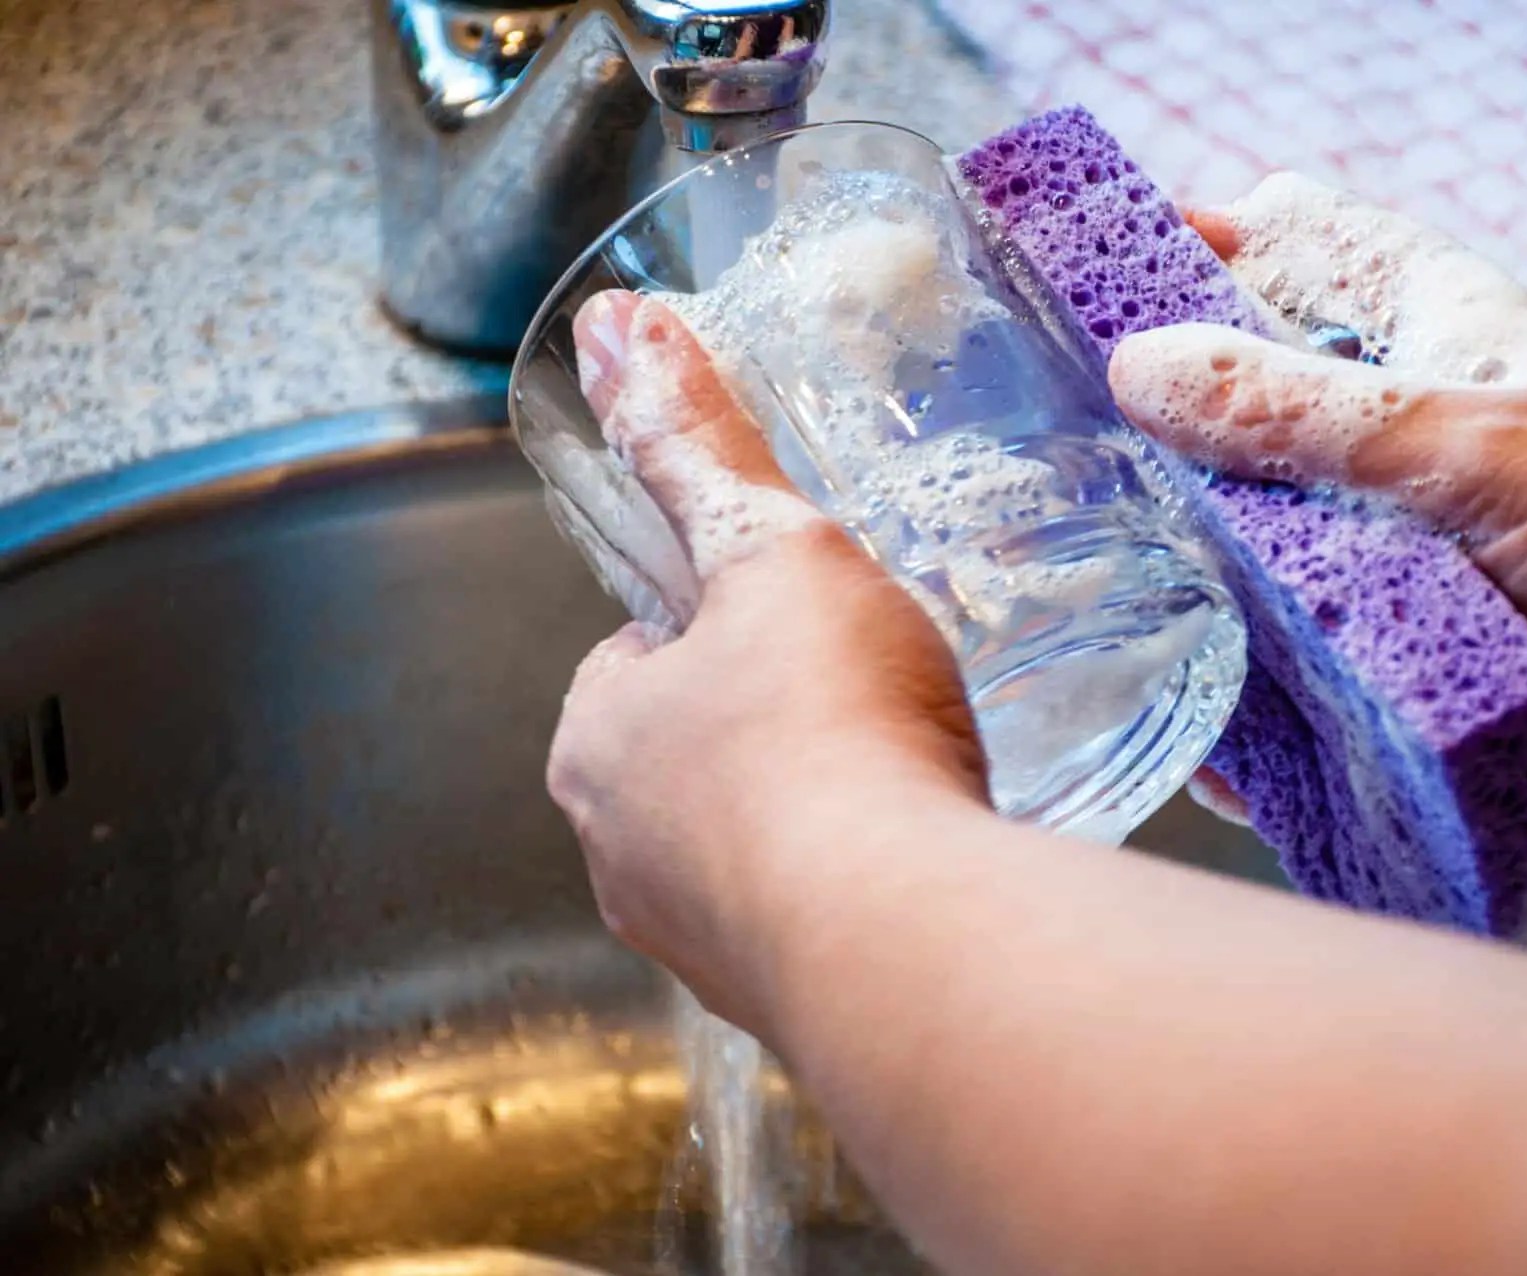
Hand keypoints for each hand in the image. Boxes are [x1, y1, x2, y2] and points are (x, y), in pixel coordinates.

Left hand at [547, 291, 988, 1029]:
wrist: (910, 935)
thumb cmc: (829, 731)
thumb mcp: (771, 549)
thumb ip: (699, 444)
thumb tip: (619, 328)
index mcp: (595, 740)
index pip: (640, 656)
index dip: (719, 622)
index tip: (792, 615)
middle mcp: (619, 852)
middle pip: (695, 752)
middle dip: (771, 720)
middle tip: (869, 687)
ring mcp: (697, 938)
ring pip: (752, 842)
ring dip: (817, 806)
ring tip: (908, 766)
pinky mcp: (777, 1000)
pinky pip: (812, 917)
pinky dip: (857, 883)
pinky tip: (923, 852)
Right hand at [1111, 173, 1526, 874]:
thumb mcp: (1484, 448)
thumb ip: (1310, 415)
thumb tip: (1145, 365)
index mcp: (1445, 348)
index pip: (1299, 257)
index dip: (1193, 246)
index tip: (1073, 269)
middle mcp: (1423, 453)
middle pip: (1264, 427)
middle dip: (1166, 450)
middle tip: (1049, 477)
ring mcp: (1428, 570)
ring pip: (1281, 571)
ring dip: (1209, 600)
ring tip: (1104, 617)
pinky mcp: (1440, 680)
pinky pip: (1329, 694)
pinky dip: (1274, 721)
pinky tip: (1220, 750)